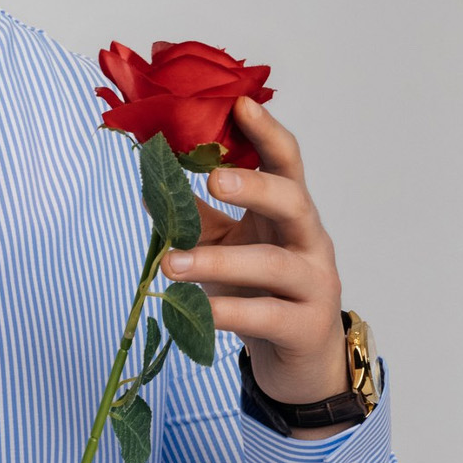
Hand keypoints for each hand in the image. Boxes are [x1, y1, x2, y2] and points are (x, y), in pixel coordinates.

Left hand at [158, 96, 348, 430]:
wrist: (299, 359)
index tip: (239, 103)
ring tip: (171, 264)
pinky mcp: (305, 327)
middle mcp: (309, 240)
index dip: (266, 132)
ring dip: (218, 260)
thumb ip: (195, 215)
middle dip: (255, 186)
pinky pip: (265, 315)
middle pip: (293, 200)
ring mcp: (314, 284)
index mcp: (289, 212)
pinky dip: (228, 311)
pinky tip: (198, 311)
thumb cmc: (260, 290)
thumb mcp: (227, 245)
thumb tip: (148, 181)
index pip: (286, 162)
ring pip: (273, 264)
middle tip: (213, 179)